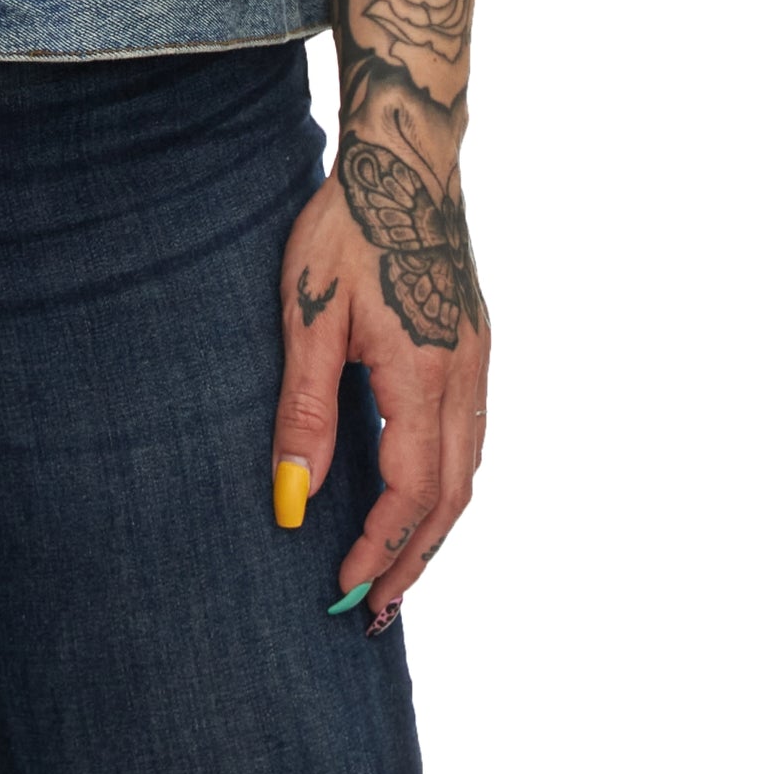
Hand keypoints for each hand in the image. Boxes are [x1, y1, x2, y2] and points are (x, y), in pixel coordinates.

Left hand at [275, 144, 489, 616]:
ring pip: (466, 472)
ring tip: (393, 572)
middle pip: (450, 498)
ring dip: (432, 530)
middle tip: (373, 610)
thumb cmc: (344, 230)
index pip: (411, 493)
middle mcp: (466, 378)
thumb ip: (304, 410)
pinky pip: (469, 439)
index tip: (345, 589)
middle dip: (412, 560)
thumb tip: (295, 496)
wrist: (405, 163)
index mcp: (425, 375)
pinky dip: (444, 487)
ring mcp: (478, 363)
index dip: (379, 549)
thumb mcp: (307, 318)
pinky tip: (416, 500)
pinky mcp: (475, 348)